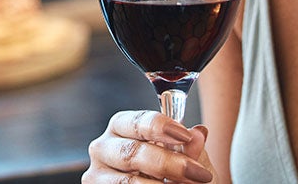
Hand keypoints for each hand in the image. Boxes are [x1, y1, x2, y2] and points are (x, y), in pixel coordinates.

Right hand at [85, 110, 215, 183]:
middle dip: (168, 163)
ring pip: (128, 182)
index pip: (136, 121)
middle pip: (132, 152)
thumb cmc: (171, 172)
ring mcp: (98, 175)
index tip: (186, 135)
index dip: (161, 126)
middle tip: (198, 173)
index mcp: (121, 127)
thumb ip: (190, 147)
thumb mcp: (184, 158)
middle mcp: (103, 147)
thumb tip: (199, 133)